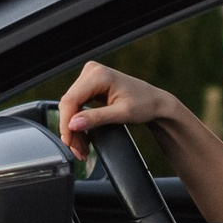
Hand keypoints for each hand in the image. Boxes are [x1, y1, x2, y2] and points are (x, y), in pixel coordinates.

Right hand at [57, 60, 180, 162]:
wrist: (155, 102)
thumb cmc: (145, 104)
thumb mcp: (122, 114)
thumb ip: (96, 118)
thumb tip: (73, 124)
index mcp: (98, 74)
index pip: (71, 100)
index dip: (66, 123)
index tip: (70, 142)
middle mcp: (91, 72)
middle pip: (68, 104)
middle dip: (70, 130)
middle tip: (77, 150)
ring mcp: (89, 78)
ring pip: (70, 107)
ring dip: (73, 128)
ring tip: (81, 148)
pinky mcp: (89, 86)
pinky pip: (77, 106)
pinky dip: (78, 122)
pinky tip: (83, 137)